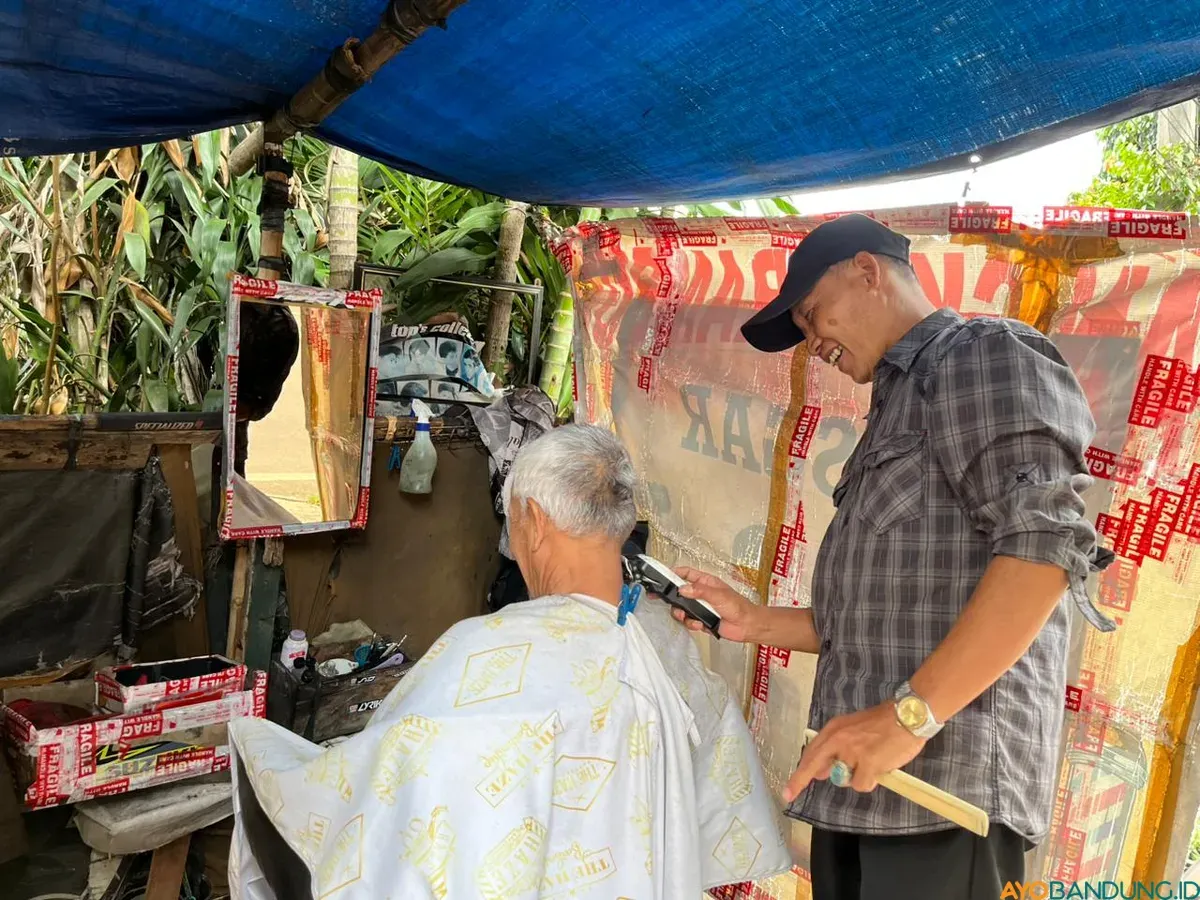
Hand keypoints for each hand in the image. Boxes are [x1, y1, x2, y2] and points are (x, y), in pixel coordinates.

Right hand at [668, 567, 757, 642]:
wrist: (747, 626)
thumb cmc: (739, 606)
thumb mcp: (718, 595)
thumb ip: (700, 591)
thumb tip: (683, 589)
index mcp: (705, 582)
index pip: (686, 573)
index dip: (673, 573)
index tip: (662, 576)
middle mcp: (701, 594)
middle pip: (679, 592)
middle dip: (671, 597)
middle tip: (662, 599)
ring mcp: (700, 607)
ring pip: (681, 608)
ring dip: (681, 613)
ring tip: (685, 615)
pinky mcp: (701, 620)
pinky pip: (688, 621)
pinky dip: (691, 624)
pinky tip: (699, 624)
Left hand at [782, 702, 925, 802]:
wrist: (907, 715)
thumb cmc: (883, 723)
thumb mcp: (853, 730)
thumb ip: (836, 749)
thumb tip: (820, 772)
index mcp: (834, 730)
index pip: (810, 754)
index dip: (798, 774)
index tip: (787, 790)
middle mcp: (838, 740)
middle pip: (813, 765)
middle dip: (799, 781)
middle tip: (789, 794)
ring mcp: (852, 752)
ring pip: (845, 780)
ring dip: (857, 777)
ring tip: (872, 763)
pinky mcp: (868, 763)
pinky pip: (861, 785)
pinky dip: (871, 781)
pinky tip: (881, 768)